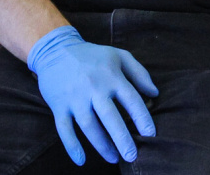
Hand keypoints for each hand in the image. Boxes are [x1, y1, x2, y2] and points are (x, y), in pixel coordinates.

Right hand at [27, 25, 157, 165]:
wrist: (54, 49)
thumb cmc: (91, 55)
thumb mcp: (118, 56)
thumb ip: (139, 72)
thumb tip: (155, 94)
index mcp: (111, 75)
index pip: (131, 99)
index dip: (142, 118)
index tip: (151, 135)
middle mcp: (93, 87)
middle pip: (110, 117)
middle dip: (122, 139)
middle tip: (132, 156)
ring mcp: (75, 97)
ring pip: (89, 126)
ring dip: (102, 145)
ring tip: (113, 158)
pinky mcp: (59, 105)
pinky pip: (64, 129)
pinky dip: (72, 146)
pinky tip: (81, 160)